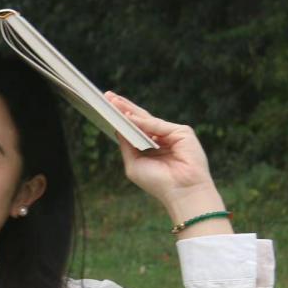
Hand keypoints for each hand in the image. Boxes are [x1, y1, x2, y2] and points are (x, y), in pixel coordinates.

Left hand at [105, 92, 230, 234]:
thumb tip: (117, 127)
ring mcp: (172, 133)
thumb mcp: (134, 163)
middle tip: (108, 96)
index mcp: (150, 146)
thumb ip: (127, 145)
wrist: (181, 191)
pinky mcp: (182, 132)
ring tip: (113, 102)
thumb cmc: (158, 182)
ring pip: (147, 118)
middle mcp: (161, 138)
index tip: (106, 107)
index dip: (121, 118)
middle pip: (139, 119)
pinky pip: (158, 125)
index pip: (133, 128)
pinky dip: (143, 122)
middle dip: (123, 108)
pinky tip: (128, 117)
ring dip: (129, 110)